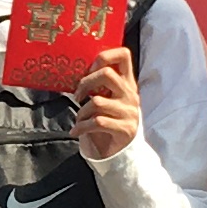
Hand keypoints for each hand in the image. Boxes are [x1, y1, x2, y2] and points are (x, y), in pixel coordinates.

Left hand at [73, 43, 143, 162]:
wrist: (122, 151)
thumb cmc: (110, 121)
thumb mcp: (109, 99)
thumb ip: (101, 85)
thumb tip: (76, 71)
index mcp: (127, 83)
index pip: (123, 55)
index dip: (104, 56)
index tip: (90, 69)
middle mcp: (130, 94)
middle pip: (107, 75)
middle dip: (85, 83)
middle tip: (77, 95)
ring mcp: (129, 112)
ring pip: (97, 102)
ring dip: (81, 112)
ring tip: (79, 119)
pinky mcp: (125, 129)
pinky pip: (97, 122)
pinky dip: (81, 127)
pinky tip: (76, 131)